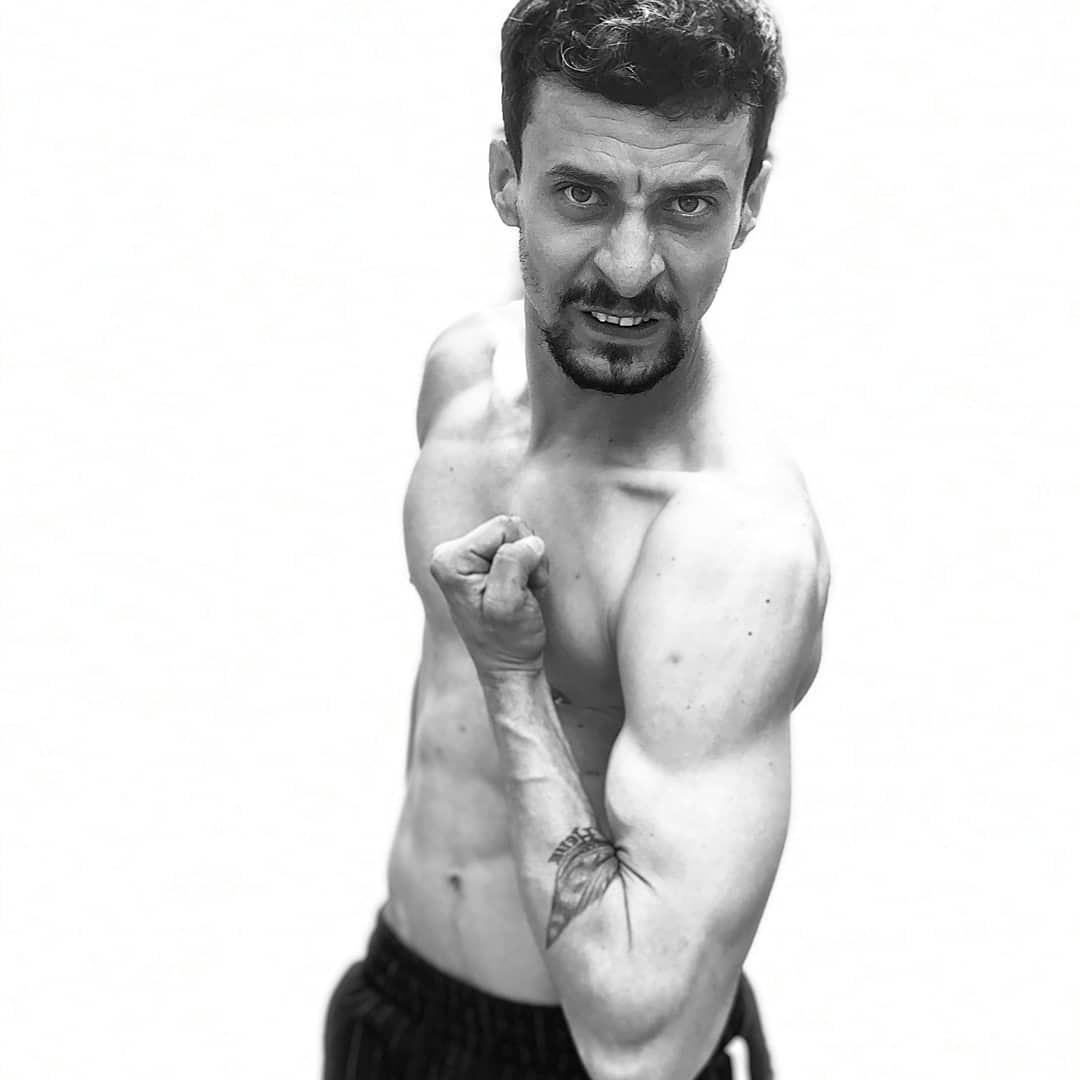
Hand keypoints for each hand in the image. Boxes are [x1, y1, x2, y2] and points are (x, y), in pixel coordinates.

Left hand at [430, 514, 549, 680]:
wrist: (509, 667)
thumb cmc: (507, 641)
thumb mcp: (508, 603)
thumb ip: (513, 563)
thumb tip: (529, 541)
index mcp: (450, 559)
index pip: (503, 527)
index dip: (522, 556)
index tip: (517, 588)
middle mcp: (451, 553)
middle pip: (510, 527)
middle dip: (527, 558)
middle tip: (522, 591)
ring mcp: (465, 557)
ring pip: (518, 536)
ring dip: (530, 564)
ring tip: (522, 593)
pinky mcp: (480, 562)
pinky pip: (518, 546)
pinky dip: (529, 568)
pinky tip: (521, 590)